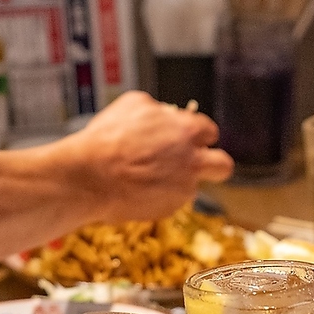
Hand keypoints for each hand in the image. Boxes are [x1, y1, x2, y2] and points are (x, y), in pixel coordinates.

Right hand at [71, 92, 234, 222]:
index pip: (210, 132)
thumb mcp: (134, 105)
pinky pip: (171, 201)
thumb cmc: (108, 138)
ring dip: (176, 182)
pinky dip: (158, 196)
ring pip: (191, 186)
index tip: (190, 140)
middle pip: (223, 166)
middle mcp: (192, 161)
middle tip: (197, 166)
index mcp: (187, 130)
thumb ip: (160, 111)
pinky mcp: (170, 209)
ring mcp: (183, 188)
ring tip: (147, 178)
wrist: (90, 176)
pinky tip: (137, 189)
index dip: (199, 136)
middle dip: (214, 165)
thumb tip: (167, 115)